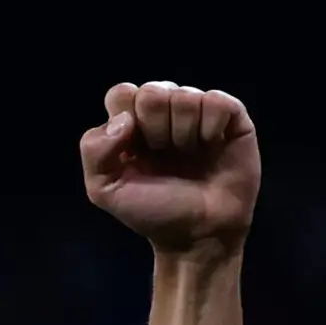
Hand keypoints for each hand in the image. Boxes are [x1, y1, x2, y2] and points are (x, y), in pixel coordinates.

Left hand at [81, 81, 258, 257]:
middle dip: (154, 128)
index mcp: (132, 125)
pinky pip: (216, 101)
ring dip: (183, 133)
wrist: (197, 234)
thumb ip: (94, 151)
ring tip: (188, 156)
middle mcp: (165, 113)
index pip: (122, 92)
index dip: (126, 118)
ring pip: (184, 95)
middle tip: (162, 155)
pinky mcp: (231, 117)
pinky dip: (210, 128)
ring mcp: (198, 112)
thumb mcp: (105, 190)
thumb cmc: (153, 211)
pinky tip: (212, 146)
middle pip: (152, 91)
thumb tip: (123, 119)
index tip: (133, 150)